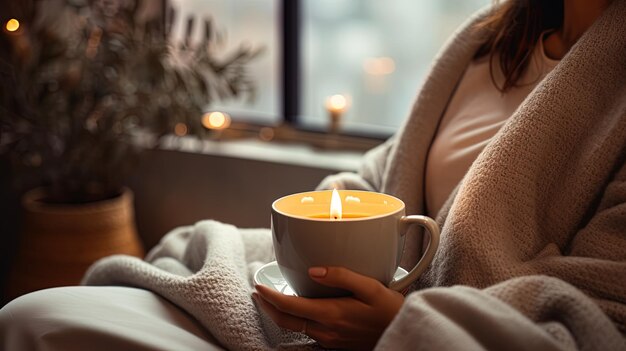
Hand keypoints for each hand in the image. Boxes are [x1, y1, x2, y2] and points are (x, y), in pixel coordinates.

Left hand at [253, 266, 403, 349]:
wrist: (403, 333)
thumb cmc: (389, 309)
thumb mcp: (370, 287)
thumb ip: (341, 276)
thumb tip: (314, 269)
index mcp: (331, 314)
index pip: (289, 307)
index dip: (269, 297)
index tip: (258, 286)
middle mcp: (326, 330)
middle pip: (285, 321)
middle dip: (267, 307)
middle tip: (257, 293)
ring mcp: (329, 339)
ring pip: (295, 327)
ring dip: (279, 314)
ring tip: (271, 299)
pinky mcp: (334, 342)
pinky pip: (307, 331)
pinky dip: (294, 319)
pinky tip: (296, 309)